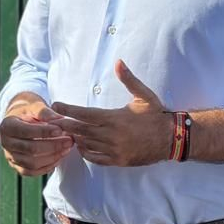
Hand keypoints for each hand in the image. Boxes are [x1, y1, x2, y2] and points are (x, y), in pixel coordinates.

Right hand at [0, 94, 73, 176]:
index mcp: (7, 126)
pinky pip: (32, 172)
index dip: (44, 132)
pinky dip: (47, 167)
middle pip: (30, 149)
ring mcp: (10, 156)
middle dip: (53, 146)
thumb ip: (45, 112)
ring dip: (52, 157)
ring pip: (32, 163)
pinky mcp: (17, 166)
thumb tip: (59, 120)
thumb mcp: (35, 105)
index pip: (25, 131)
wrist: (21, 119)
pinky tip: (59, 157)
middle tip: (69, 140)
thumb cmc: (29, 111)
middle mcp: (5, 143)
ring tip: (66, 148)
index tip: (60, 129)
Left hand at [50, 61, 171, 167]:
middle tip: (51, 120)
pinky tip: (81, 146)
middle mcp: (111, 135)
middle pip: (80, 130)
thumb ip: (129, 79)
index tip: (56, 106)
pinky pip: (96, 158)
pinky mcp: (118, 161)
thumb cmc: (157, 115)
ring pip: (86, 145)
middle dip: (65, 125)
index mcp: (115, 118)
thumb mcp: (143, 95)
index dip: (68, 110)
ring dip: (74, 138)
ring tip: (64, 132)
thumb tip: (119, 62)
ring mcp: (114, 150)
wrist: (172, 138)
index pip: (84, 114)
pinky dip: (86, 152)